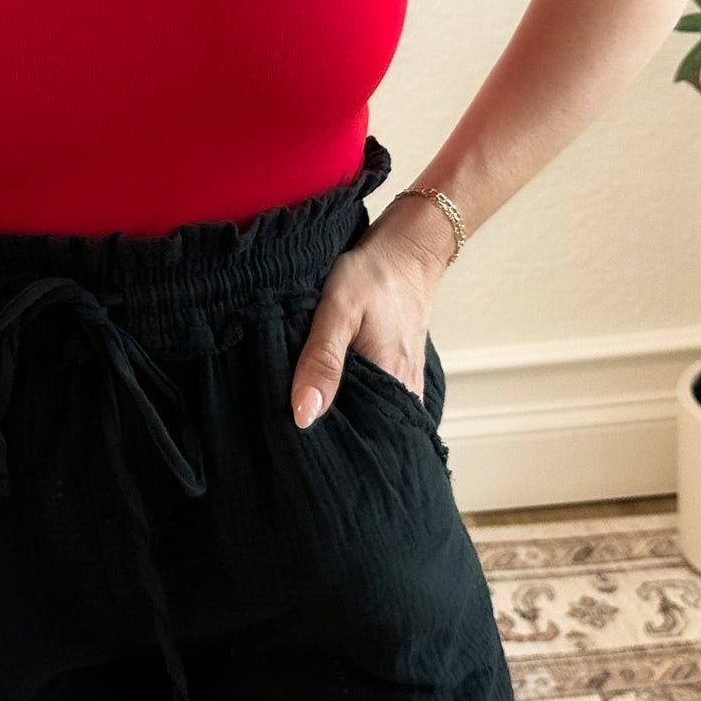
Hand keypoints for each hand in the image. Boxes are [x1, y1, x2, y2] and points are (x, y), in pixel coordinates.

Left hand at [288, 218, 449, 427]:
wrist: (406, 251)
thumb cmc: (373, 275)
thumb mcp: (337, 310)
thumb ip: (321, 361)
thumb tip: (304, 415)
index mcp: (392, 386)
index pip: (358, 441)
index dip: (325, 446)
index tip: (295, 449)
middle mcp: (405, 395)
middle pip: (365, 436)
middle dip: (331, 438)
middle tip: (294, 438)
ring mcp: (406, 387)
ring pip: (370, 421)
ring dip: (342, 421)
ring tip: (308, 420)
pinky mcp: (401, 376)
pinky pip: (377, 405)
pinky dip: (353, 405)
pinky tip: (331, 399)